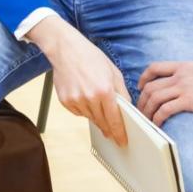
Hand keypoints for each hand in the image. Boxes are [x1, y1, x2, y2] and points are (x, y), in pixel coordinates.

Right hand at [26, 16, 129, 145]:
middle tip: (113, 134)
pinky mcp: (65, 101)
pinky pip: (78, 112)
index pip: (114, 119)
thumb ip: (122, 93)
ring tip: (95, 102)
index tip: (122, 142)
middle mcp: (89, 98)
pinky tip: (83, 96)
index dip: (119, 133)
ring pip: (90, 118)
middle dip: (109, 128)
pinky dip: (84, 109)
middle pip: (102, 122)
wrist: (65, 49)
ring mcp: (75, 100)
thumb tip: (128, 111)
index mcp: (105, 91)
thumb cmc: (91, 58)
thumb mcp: (113, 72)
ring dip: (96, 116)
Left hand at [137, 61, 192, 126]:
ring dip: (147, 110)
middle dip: (142, 100)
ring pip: (154, 98)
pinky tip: (157, 124)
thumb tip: (189, 84)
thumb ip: (191, 74)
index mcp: (181, 67)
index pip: (154, 68)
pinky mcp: (189, 101)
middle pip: (150, 87)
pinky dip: (158, 117)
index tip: (140, 87)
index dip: (144, 78)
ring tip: (146, 120)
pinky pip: (166, 109)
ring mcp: (183, 89)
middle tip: (140, 110)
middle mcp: (178, 77)